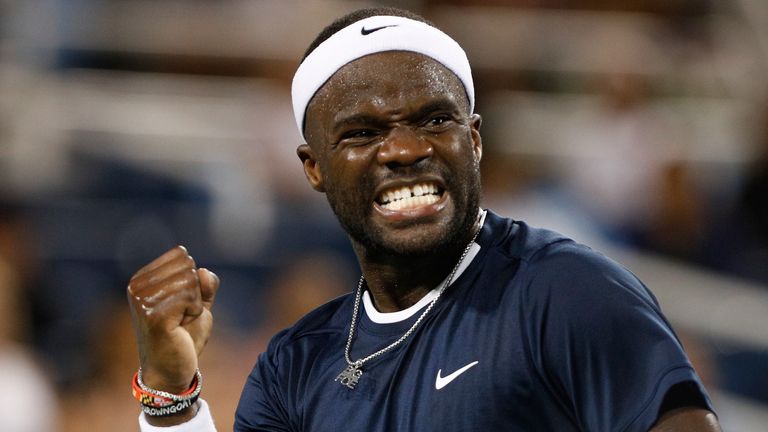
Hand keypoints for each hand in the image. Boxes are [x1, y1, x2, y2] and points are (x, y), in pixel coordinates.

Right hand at [127, 246, 218, 393]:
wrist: (172, 371)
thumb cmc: (184, 336)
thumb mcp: (199, 304)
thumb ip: (205, 284)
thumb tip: (204, 272)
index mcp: (142, 279)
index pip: (181, 256)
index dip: (192, 281)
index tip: (179, 304)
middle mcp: (137, 287)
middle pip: (187, 268)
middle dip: (194, 293)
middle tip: (181, 316)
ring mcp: (143, 300)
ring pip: (191, 282)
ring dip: (194, 305)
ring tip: (180, 323)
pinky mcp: (154, 315)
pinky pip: (191, 298)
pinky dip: (195, 313)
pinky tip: (180, 328)